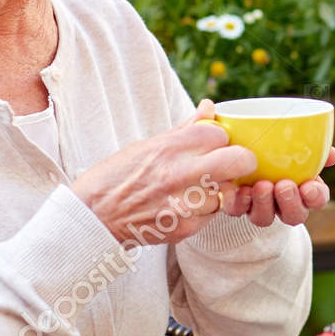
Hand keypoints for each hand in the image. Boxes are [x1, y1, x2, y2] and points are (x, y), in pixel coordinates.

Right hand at [72, 99, 257, 243]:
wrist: (92, 219)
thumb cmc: (116, 178)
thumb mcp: (147, 146)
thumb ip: (186, 129)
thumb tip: (209, 106)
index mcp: (169, 148)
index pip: (219, 133)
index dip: (219, 139)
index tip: (213, 144)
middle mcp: (180, 174)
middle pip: (240, 160)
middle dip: (241, 161)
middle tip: (232, 164)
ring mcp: (185, 204)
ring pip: (228, 190)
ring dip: (220, 188)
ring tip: (197, 188)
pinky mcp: (186, 229)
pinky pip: (212, 214)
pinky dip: (205, 210)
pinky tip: (184, 206)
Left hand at [221, 148, 334, 226]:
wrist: (241, 146)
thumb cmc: (279, 144)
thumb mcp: (298, 144)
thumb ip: (317, 148)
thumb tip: (333, 155)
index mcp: (304, 190)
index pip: (317, 199)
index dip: (316, 197)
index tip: (310, 186)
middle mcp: (283, 204)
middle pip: (294, 216)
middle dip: (290, 203)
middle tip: (284, 186)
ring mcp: (259, 207)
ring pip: (265, 218)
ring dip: (265, 204)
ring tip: (262, 185)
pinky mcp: (237, 205)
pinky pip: (238, 211)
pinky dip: (240, 202)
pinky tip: (241, 189)